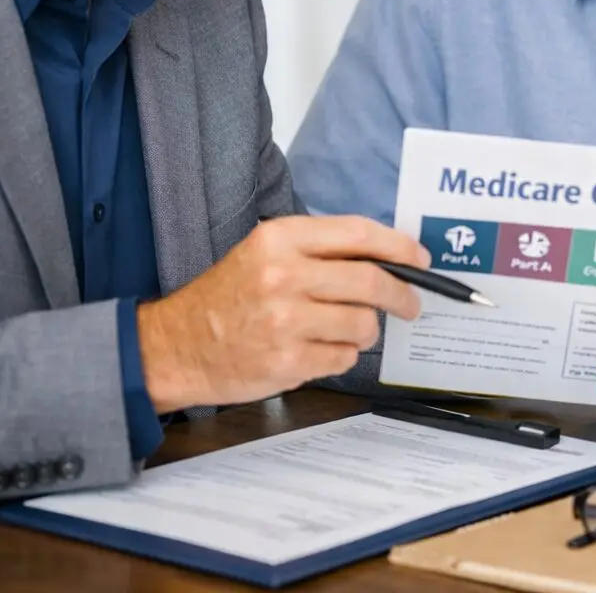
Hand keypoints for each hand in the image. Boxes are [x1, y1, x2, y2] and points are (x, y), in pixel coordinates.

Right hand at [137, 216, 429, 412]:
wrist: (175, 347)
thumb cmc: (229, 297)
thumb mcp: (266, 253)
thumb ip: (322, 250)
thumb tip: (389, 257)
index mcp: (280, 239)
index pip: (359, 234)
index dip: (400, 246)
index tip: (420, 258)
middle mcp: (283, 275)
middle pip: (371, 281)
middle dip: (401, 294)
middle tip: (410, 303)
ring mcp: (285, 321)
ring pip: (363, 324)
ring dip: (365, 330)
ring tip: (342, 330)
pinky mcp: (286, 361)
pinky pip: (344, 357)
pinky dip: (341, 355)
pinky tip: (316, 349)